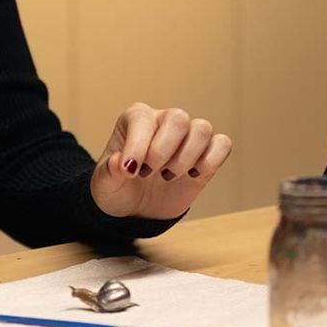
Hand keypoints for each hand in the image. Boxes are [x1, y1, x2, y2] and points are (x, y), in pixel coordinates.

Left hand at [89, 103, 232, 219]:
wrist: (136, 208)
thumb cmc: (118, 187)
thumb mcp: (104, 184)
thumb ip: (110, 172)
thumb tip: (122, 162)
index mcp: (137, 119)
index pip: (143, 120)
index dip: (138, 146)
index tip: (130, 171)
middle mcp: (164, 121)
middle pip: (178, 118)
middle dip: (164, 150)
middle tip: (149, 173)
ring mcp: (188, 137)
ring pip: (202, 129)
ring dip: (186, 158)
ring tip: (168, 176)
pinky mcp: (206, 155)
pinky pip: (222, 144)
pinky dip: (211, 161)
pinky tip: (192, 176)